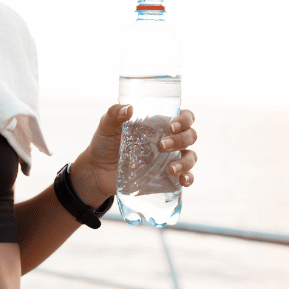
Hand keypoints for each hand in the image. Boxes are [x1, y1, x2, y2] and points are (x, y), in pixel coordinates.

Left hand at [71, 105, 197, 206]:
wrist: (97, 171)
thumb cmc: (105, 143)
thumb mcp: (106, 126)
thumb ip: (114, 114)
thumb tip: (129, 108)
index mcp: (158, 124)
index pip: (183, 117)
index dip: (185, 119)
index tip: (172, 125)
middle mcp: (169, 140)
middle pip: (190, 136)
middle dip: (181, 139)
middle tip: (163, 145)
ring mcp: (170, 159)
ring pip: (191, 157)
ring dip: (186, 161)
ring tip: (171, 168)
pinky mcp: (166, 178)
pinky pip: (186, 177)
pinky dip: (188, 178)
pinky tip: (182, 180)